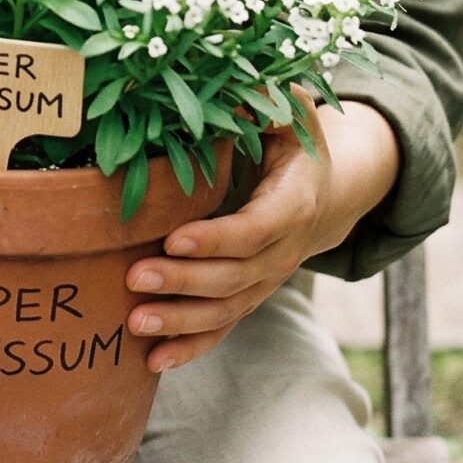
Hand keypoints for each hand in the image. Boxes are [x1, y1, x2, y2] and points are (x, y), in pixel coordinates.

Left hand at [121, 90, 400, 372]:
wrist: (327, 191)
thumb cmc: (296, 140)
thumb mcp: (291, 111)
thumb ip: (267, 104)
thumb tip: (237, 100)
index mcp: (294, 203)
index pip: (256, 230)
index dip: (217, 239)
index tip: (173, 237)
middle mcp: (284, 251)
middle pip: (235, 277)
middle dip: (184, 281)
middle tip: (135, 277)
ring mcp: (267, 280)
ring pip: (227, 310)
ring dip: (181, 321)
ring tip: (135, 322)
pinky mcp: (249, 295)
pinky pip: (223, 328)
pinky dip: (190, 348)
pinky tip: (153, 362)